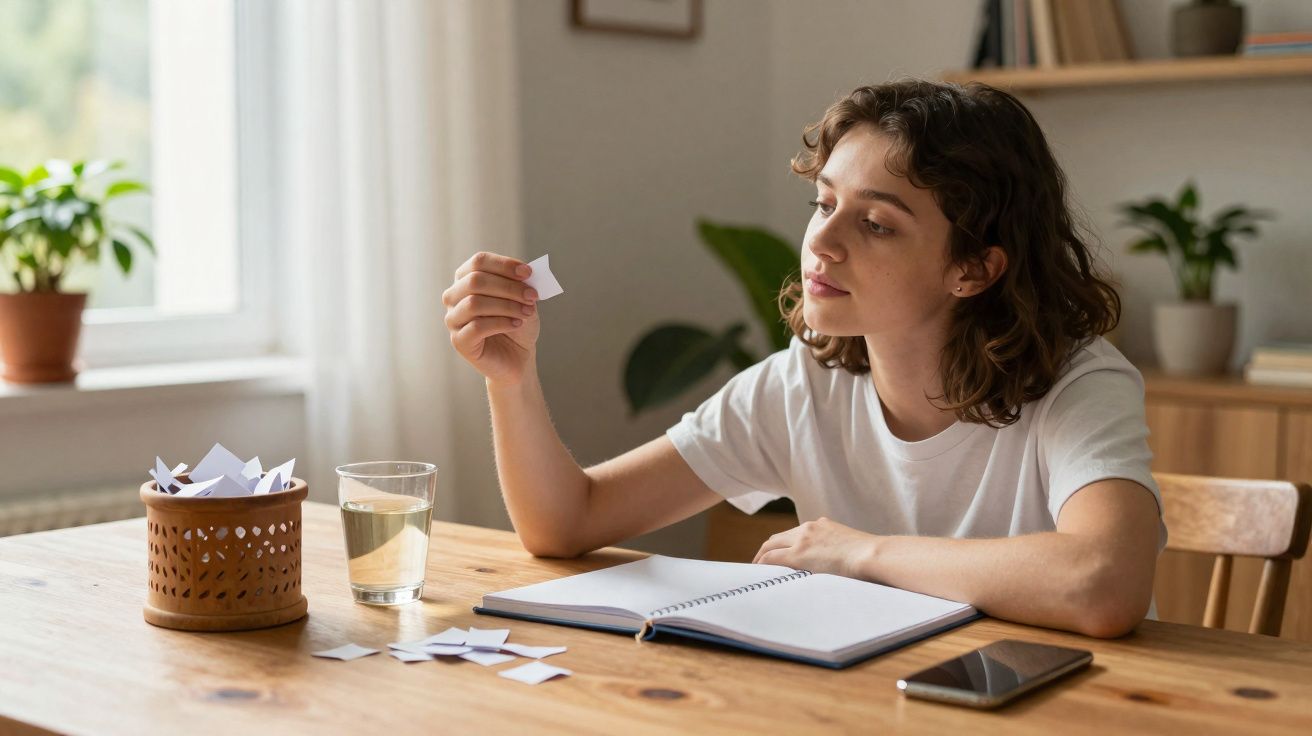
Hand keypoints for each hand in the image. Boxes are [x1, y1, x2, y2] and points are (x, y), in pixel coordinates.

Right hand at [443, 251, 540, 384]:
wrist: (517, 357)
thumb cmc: (517, 324)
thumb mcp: (523, 299)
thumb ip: (521, 284)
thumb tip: (526, 274)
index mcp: (466, 279)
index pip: (479, 261)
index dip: (504, 264)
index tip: (528, 273)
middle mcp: (454, 296)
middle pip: (475, 280)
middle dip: (508, 287)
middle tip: (532, 296)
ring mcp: (453, 319)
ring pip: (474, 303)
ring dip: (506, 306)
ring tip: (526, 312)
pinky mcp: (459, 341)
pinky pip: (477, 327)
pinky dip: (501, 323)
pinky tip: (516, 325)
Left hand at [752, 517, 877, 578]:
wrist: (873, 555)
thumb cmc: (870, 557)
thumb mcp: (851, 547)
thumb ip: (840, 551)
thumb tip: (843, 565)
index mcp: (822, 525)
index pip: (795, 534)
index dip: (783, 544)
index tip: (778, 554)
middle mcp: (809, 528)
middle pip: (778, 537)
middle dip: (766, 549)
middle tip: (760, 562)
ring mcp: (802, 540)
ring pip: (771, 545)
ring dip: (761, 556)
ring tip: (756, 569)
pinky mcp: (798, 555)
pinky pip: (771, 558)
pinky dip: (762, 563)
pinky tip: (758, 572)